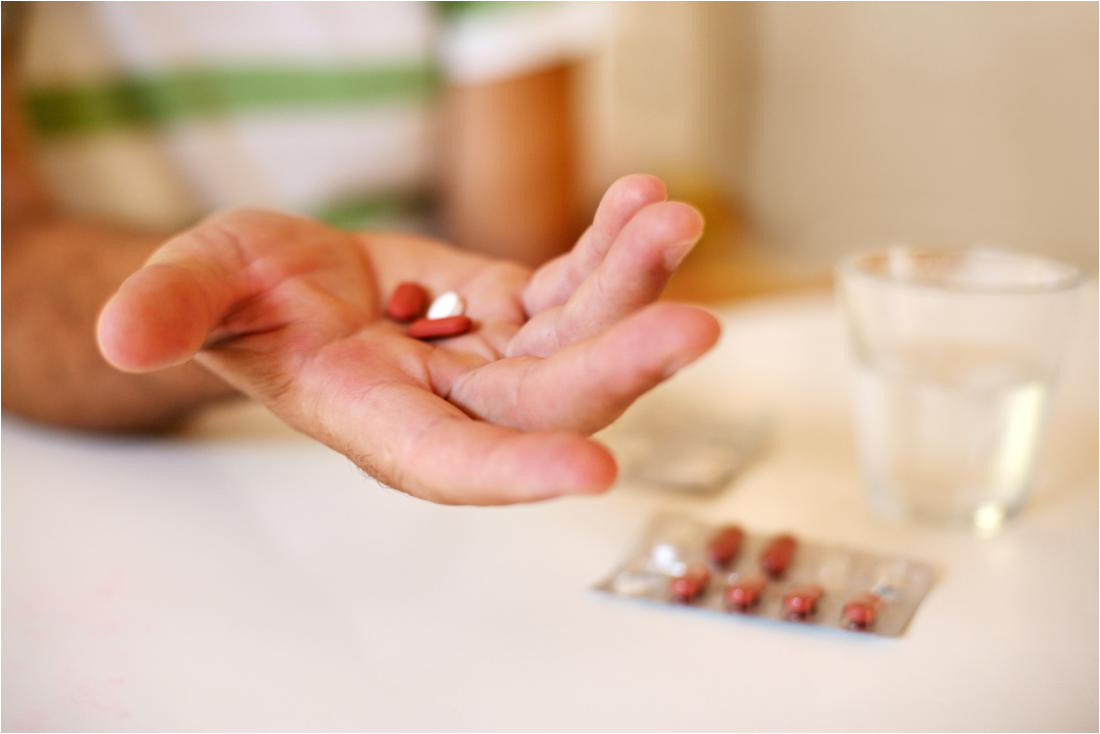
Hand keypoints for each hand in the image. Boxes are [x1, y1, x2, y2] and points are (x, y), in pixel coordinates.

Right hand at [97, 175, 719, 503]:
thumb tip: (124, 333)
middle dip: (618, 364)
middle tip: (692, 325)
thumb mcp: (198, 284)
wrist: (285, 284)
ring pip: (580, 338)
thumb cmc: (241, 296)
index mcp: (379, 421)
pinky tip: (641, 201)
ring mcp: (495, 360)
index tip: (591, 471)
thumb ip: (172, 306)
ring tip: (666, 218)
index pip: (453, 462)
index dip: (517, 472)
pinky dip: (612, 247)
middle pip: (548, 402)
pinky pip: (578, 286)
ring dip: (631, 284)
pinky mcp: (518, 314)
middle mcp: (453, 406)